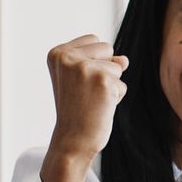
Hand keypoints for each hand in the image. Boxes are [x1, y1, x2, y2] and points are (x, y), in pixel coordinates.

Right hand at [41, 35, 127, 181]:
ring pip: (117, 66)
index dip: (94, 62)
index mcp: (58, 53)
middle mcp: (68, 57)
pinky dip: (116, 98)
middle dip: (104, 70)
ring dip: (111, 86)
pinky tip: (99, 108)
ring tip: (92, 101)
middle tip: (85, 93)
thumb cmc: (77, 111)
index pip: (94, 40)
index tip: (78, 84)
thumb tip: (124, 60)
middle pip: (107, 47)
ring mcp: (85, 67)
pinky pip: (122, 85)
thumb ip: (103, 62)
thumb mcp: (83, 80)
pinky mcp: (103, 80)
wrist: (72, 141)